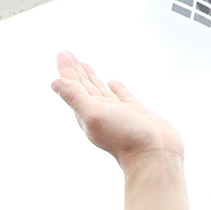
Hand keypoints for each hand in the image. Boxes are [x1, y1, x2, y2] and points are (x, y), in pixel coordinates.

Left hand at [51, 53, 184, 163]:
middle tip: (67, 54)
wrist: (155, 157)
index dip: (67, 70)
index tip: (62, 53)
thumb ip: (76, 99)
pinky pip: (123, 97)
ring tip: (85, 65)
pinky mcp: (136, 114)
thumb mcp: (95, 115)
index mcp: (88, 114)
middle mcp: (101, 114)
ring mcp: (118, 114)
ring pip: (100, 91)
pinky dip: (116, 88)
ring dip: (91, 78)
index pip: (73, 87)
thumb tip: (55, 82)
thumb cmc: (126, 138)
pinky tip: (112, 82)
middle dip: (75, 71)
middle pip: (83, 87)